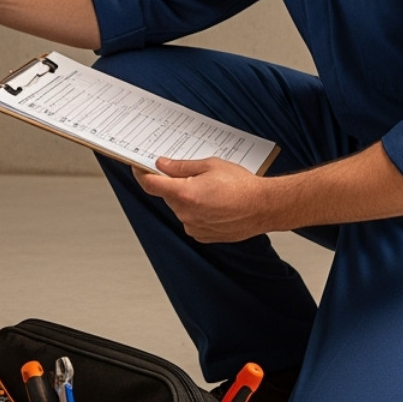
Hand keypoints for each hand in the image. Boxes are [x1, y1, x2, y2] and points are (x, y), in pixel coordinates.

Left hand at [135, 157, 280, 243]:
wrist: (264, 207)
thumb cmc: (242, 186)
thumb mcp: (210, 165)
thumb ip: (182, 167)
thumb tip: (163, 165)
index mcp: (184, 193)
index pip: (151, 185)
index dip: (141, 174)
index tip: (138, 167)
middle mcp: (185, 213)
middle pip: (168, 195)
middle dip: (174, 184)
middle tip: (192, 174)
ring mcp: (193, 226)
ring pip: (180, 208)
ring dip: (188, 198)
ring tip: (211, 189)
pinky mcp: (202, 235)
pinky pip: (191, 219)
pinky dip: (197, 210)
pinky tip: (214, 202)